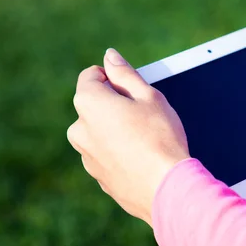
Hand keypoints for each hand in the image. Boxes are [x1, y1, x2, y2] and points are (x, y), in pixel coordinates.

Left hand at [67, 49, 189, 224]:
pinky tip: (143, 158)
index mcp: (88, 103)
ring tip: (146, 139)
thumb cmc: (160, 137)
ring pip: (99, 131)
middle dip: (114, 104)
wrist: (166, 189)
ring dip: (116, 129)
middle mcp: (79, 129)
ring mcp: (86, 156)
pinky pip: (106, 155)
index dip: (114, 76)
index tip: (133, 88)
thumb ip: (125, 73)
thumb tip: (109, 56)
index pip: (91, 76)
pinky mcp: (98, 177)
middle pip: (94, 105)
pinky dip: (119, 152)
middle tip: (144, 114)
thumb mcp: (148, 96)